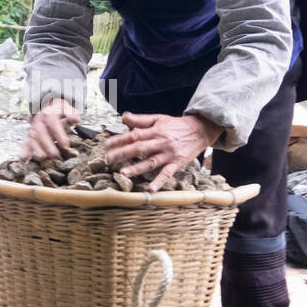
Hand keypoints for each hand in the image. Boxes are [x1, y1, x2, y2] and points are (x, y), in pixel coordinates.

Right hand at [22, 97, 79, 159]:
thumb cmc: (58, 111)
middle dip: (47, 144)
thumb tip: (76, 120)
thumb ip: (71, 113)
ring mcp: (33, 128)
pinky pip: (25, 142)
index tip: (65, 145)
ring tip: (42, 158)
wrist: (47, 106)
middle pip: (41, 132)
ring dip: (36, 149)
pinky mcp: (29, 135)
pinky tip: (24, 159)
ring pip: (32, 138)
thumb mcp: (66, 108)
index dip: (58, 134)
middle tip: (55, 155)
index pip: (53, 123)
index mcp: (49, 113)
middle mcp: (39, 121)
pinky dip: (24, 151)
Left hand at [104, 112, 222, 191]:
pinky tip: (151, 189)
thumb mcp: (159, 119)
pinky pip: (167, 173)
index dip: (119, 140)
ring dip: (136, 168)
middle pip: (138, 148)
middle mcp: (161, 142)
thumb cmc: (176, 125)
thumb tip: (124, 117)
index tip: (106, 145)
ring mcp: (169, 154)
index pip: (133, 135)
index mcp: (155, 131)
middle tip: (108, 160)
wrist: (200, 130)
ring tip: (123, 173)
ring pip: (150, 162)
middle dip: (122, 154)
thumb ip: (140, 120)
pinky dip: (159, 182)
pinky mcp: (177, 163)